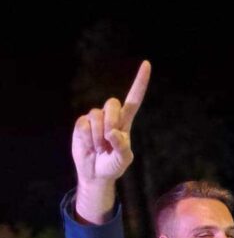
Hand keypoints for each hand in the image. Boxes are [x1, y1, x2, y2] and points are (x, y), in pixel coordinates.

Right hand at [72, 60, 150, 184]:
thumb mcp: (123, 159)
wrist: (95, 173)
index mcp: (125, 121)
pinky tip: (89, 146)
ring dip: (98, 137)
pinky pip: (83, 125)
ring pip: (96, 116)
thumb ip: (122, 147)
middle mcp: (110, 116)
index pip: (134, 99)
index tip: (147, 64)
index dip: (140, 82)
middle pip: (112, 103)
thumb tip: (113, 133)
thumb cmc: (113, 165)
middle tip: (109, 139)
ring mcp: (95, 119)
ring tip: (99, 148)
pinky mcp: (82, 124)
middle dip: (111, 121)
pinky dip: (87, 139)